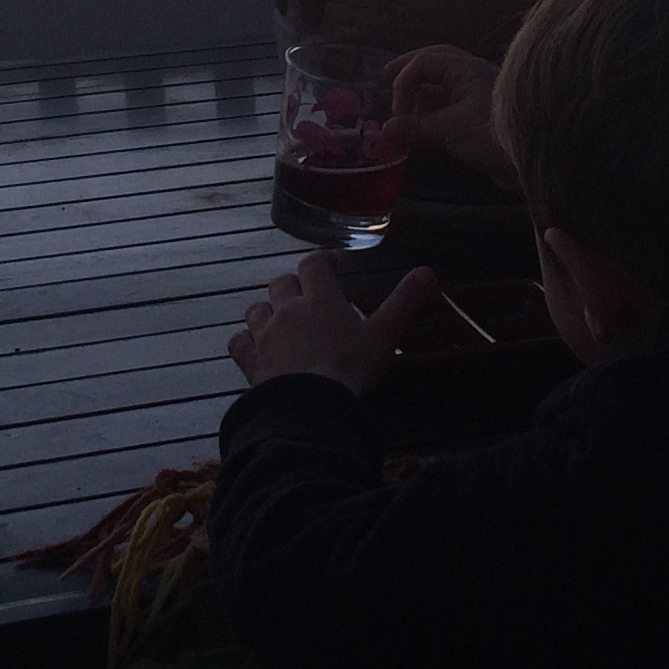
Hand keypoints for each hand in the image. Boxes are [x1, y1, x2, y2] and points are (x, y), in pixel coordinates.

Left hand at [230, 251, 444, 395]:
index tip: (332, 264)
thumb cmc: (350, 369)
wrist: (310, 408)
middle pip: (282, 283)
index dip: (322, 260)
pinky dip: (246, 340)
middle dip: (294, 285)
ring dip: (268, 310)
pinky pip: (239, 342)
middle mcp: (287, 310)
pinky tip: (255, 347)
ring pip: (257, 308)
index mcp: (320, 298)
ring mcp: (265, 335)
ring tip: (282, 320)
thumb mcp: (385, 335)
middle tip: (309, 297)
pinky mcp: (250, 362)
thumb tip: (429, 272)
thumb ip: (406, 302)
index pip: (314, 264)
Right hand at [388, 45, 518, 191]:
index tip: (396, 111)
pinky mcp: (482, 120)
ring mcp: (478, 97)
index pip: (425, 61)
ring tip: (403, 108)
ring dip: (421, 95)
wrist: (531, 157)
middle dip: (410, 71)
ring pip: (444, 87)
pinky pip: (452, 107)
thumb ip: (416, 127)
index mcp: (465, 69)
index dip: (404, 81)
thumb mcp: (449, 129)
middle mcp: (472, 76)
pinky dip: (433, 113)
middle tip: (387, 78)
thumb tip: (386, 129)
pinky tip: (424, 127)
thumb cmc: (491, 133)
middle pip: (436, 64)